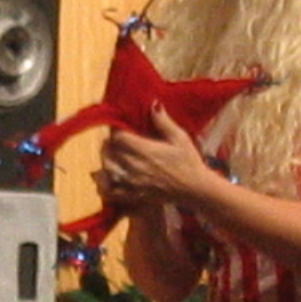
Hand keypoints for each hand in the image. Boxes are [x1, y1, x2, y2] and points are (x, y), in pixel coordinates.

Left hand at [99, 105, 214, 207]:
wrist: (195, 188)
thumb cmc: (188, 161)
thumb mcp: (180, 137)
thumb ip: (163, 122)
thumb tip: (153, 104)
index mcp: (145, 150)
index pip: (118, 137)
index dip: (116, 131)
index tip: (121, 129)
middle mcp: (136, 167)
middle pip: (109, 152)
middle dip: (110, 144)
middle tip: (116, 141)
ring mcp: (133, 183)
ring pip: (106, 170)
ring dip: (107, 162)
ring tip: (112, 157)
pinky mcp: (134, 196)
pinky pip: (110, 192)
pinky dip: (105, 184)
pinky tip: (110, 178)